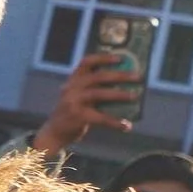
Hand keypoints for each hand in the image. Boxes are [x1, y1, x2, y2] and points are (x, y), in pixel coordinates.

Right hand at [27, 43, 145, 158]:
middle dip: (120, 75)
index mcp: (73, 80)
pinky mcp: (78, 117)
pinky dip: (115, 122)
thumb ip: (93, 88)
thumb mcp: (78, 95)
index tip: (121, 58)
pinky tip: (126, 126)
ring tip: (135, 96)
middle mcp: (72, 88)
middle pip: (98, 76)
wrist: (54, 132)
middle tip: (138, 77)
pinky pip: (100, 118)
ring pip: (99, 94)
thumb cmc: (72, 112)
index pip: (86, 62)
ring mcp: (73, 102)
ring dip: (119, 94)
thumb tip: (123, 84)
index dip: (103, 58)